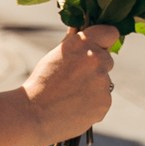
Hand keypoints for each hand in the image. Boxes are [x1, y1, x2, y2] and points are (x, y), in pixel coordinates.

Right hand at [22, 25, 117, 142]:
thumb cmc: (41, 83)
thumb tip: (83, 31)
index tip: (99, 46)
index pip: (110, 33)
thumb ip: (74, 44)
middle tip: (75, 78)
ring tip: (71, 96)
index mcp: (83, 43)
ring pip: (104, 82)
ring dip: (93, 87)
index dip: (104, 40)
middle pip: (107, 60)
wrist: (34, 114)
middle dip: (96, 67)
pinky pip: (103, 100)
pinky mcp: (105, 102)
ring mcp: (103, 81)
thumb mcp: (55, 55)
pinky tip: (75, 107)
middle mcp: (97, 59)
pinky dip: (93, 104)